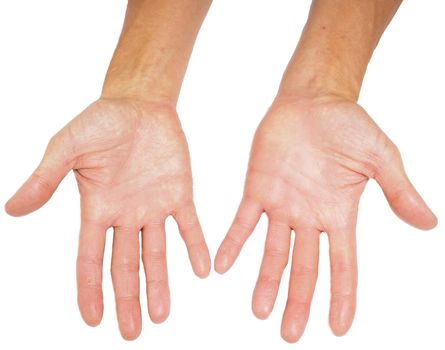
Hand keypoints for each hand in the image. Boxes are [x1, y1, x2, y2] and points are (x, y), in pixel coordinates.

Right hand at [5, 98, 210, 339]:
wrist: (140, 105)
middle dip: (127, 298)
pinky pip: (188, 226)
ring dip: (160, 283)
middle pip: (125, 265)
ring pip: (156, 253)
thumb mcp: (68, 147)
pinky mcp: (179, 194)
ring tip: (161, 315)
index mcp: (97, 209)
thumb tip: (11, 210)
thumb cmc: (101, 122)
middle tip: (132, 333)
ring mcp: (154, 206)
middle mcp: (126, 215)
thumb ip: (46, 179)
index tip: (94, 319)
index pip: (91, 258)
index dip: (90, 289)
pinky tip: (202, 270)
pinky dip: (195, 246)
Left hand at [214, 95, 436, 341]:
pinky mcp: (258, 188)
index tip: (337, 328)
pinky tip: (222, 264)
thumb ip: (398, 190)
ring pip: (272, 251)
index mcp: (339, 214)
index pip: (342, 264)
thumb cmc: (347, 125)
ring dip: (265, 280)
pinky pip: (243, 221)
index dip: (341, 296)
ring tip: (258, 310)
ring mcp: (282, 205)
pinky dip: (233, 243)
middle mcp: (309, 216)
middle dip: (298, 300)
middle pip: (304, 267)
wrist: (312, 100)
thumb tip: (429, 223)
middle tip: (289, 333)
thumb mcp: (380, 157)